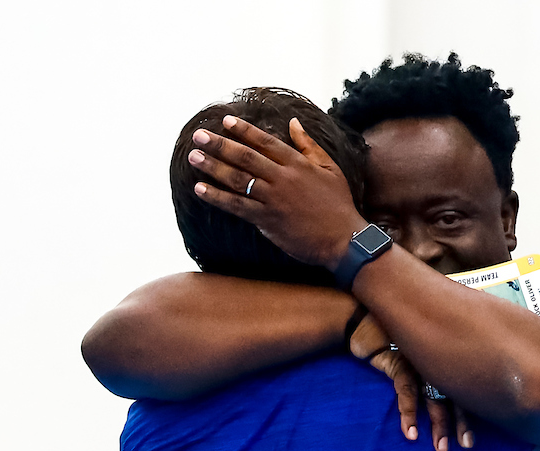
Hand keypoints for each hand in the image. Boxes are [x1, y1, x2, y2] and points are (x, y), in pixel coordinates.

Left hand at [188, 116, 365, 269]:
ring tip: (194, 156)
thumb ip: (309, 145)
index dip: (244, 131)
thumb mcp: (330, 169)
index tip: (226, 121)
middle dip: (219, 145)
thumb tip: (293, 121)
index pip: (265, 142)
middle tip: (198, 136)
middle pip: (246, 157)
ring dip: (213, 167)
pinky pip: (238, 205)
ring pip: (238, 179)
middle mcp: (284, 179)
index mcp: (298, 164)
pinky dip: (218, 197)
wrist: (346, 240)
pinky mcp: (269, 220)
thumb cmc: (339, 205)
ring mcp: (275, 199)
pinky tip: (200, 189)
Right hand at [350, 314, 473, 450]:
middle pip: (456, 394)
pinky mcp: (401, 362)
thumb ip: (424, 373)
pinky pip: (408, 390)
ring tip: (441, 447)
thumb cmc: (387, 339)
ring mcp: (420, 361)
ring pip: (436, 396)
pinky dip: (409, 412)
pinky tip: (410, 433)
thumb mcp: (410, 355)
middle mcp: (436, 360)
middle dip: (461, 422)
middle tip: (466, 445)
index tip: (470, 439)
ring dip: (439, 424)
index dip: (469, 414)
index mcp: (443, 359)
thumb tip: (437, 401)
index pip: (463, 388)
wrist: (360, 319)